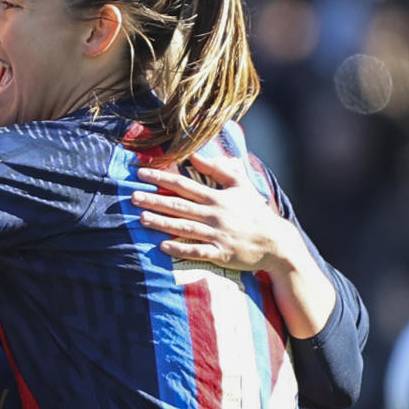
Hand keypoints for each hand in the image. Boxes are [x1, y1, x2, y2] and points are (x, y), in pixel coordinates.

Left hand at [134, 154, 296, 271]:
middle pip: (179, 205)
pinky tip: (162, 246)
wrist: (276, 242)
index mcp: (217, 198)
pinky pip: (197, 251)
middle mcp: (215, 215)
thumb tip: (194, 155)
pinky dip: (180, 248)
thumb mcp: (241, 186)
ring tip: (141, 218)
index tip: (141, 174)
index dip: (161, 178)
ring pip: (184, 227)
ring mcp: (217, 235)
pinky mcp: (220, 253)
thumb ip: (218, 169)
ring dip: (162, 223)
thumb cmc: (255, 212)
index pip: (184, 185)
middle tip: (132, 196)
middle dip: (154, 200)